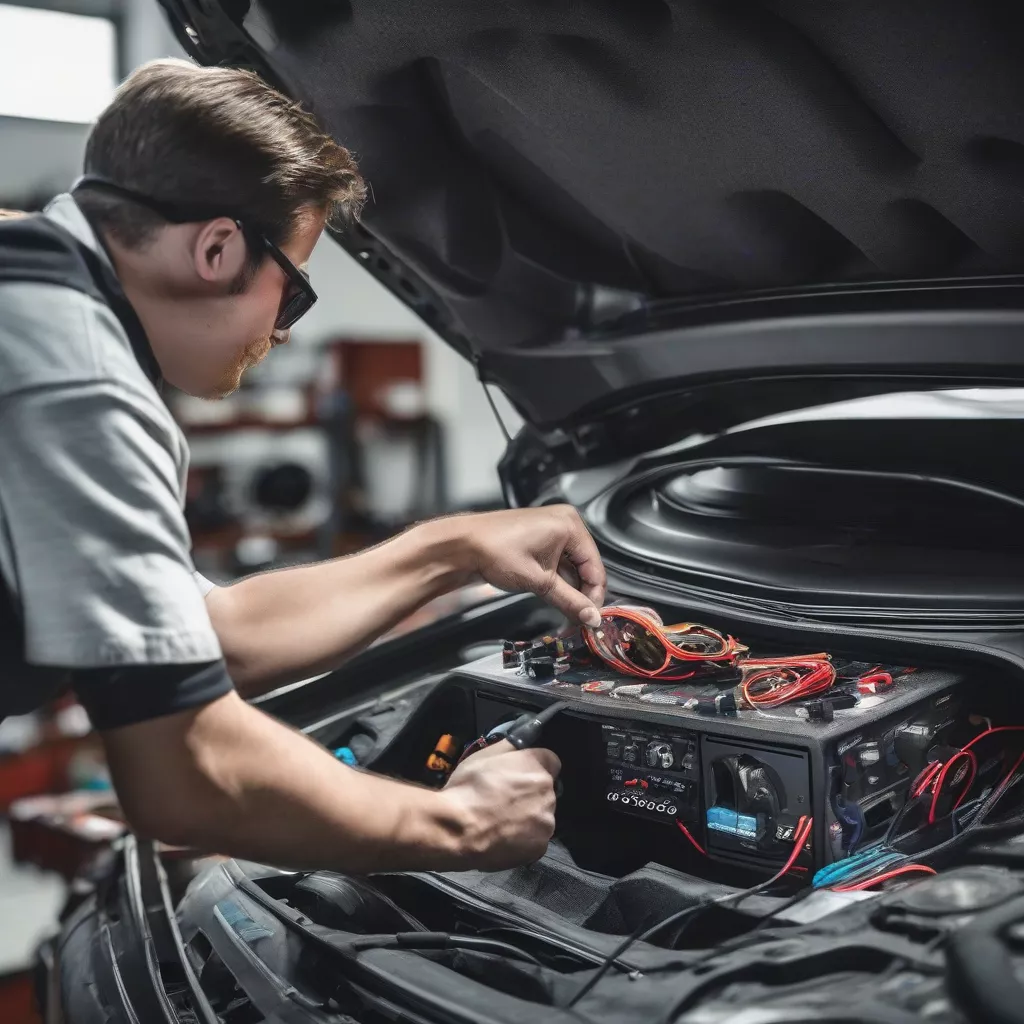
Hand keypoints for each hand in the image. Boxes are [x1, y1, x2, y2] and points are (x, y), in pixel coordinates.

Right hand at [439, 740, 560, 869]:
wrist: (458, 829)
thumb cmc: (468, 788)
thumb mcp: (484, 755)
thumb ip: (509, 747)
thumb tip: (519, 744)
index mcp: (537, 766)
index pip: (550, 761)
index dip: (533, 768)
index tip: (519, 775)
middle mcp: (548, 793)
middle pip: (545, 791)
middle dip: (530, 794)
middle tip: (504, 800)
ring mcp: (546, 821)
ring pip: (541, 816)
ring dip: (527, 818)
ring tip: (500, 822)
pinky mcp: (540, 847)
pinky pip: (535, 840)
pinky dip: (523, 840)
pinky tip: (503, 838)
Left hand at [449, 505, 606, 626]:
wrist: (462, 545)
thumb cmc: (494, 550)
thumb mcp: (539, 581)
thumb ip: (569, 601)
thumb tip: (590, 616)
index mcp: (569, 525)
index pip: (595, 566)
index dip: (594, 595)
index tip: (591, 617)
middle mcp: (564, 522)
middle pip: (586, 566)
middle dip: (582, 592)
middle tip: (578, 616)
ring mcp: (551, 529)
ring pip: (572, 565)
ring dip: (569, 588)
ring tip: (565, 609)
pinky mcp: (540, 538)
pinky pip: (559, 561)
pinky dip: (558, 579)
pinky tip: (554, 595)